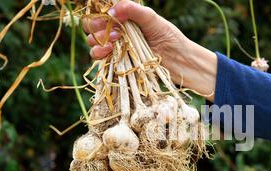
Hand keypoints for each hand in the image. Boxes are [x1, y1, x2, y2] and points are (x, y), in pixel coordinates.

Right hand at [83, 0, 216, 100]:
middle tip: (113, 32)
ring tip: (113, 42)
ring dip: (97, 40)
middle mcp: (117, 30)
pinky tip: (109, 51)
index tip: (106, 16)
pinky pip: (98, 56)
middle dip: (96, 27)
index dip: (98, 13)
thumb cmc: (168, 36)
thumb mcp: (151, 18)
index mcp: (124, 17)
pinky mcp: (117, 61)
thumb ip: (132, 10)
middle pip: (93, 26)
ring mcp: (116, 46)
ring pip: (93, 41)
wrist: (178, 60)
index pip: (101, 12)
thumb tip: (111, 11)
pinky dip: (98, 53)